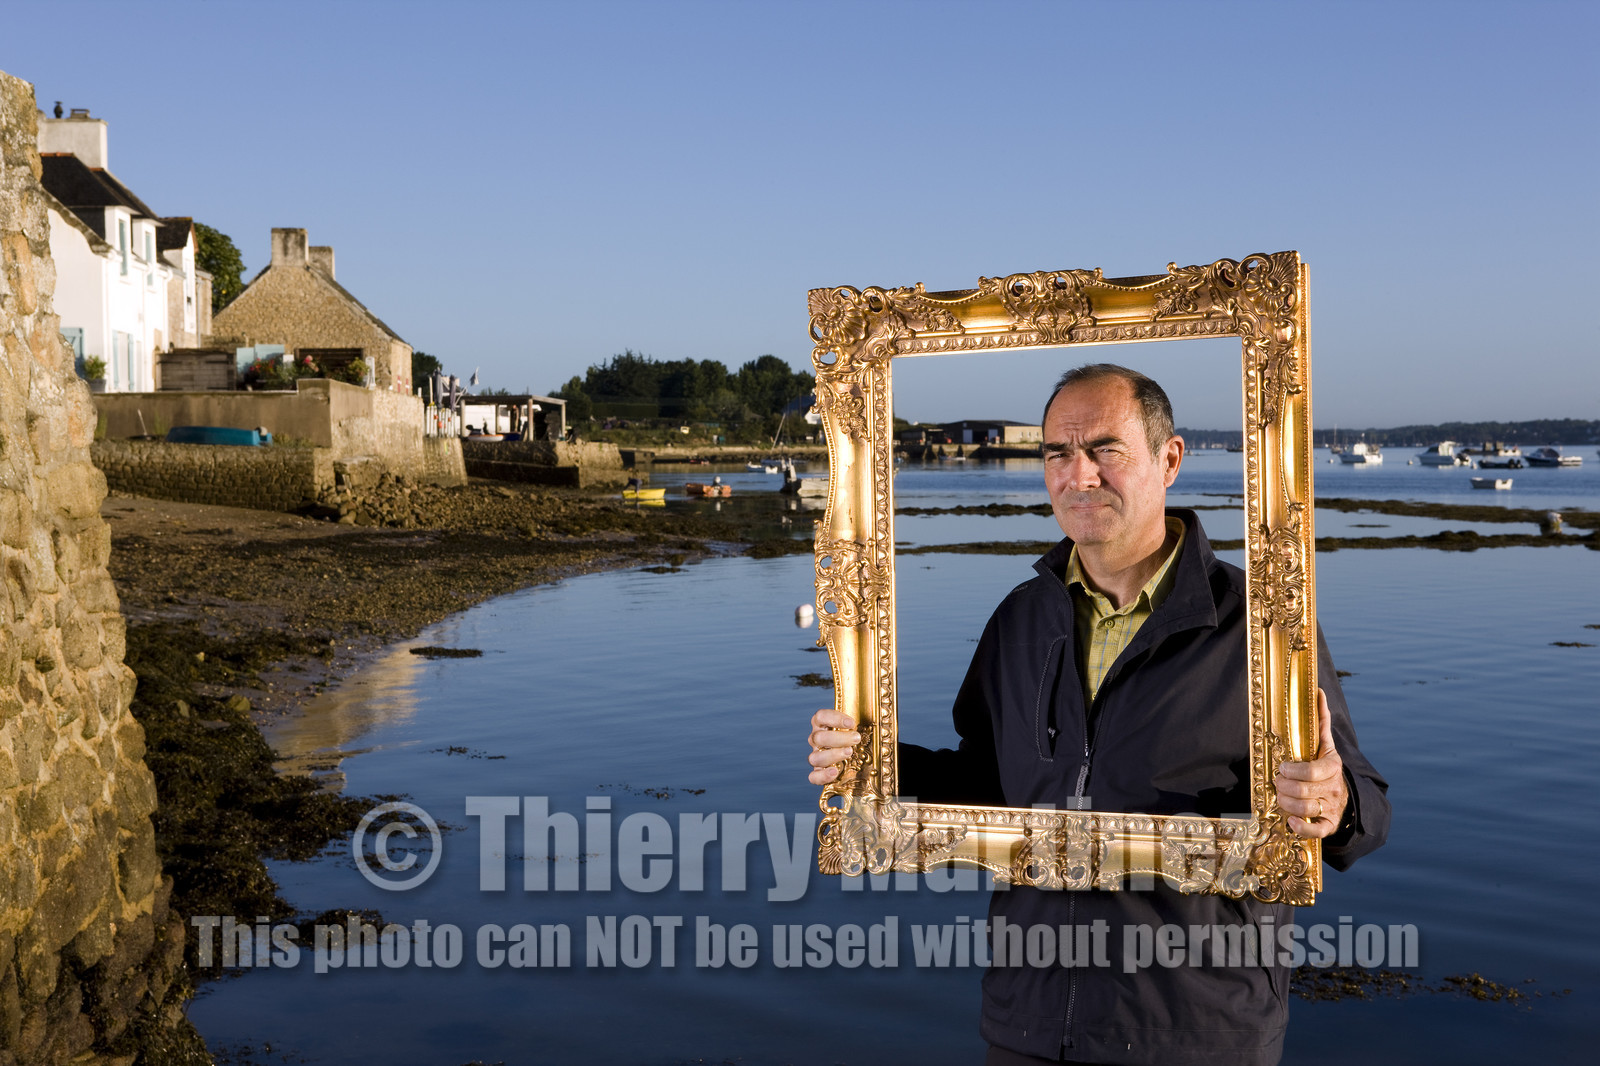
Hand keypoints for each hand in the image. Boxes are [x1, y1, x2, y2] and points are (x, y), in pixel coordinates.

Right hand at [806, 709, 859, 785]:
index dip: (834, 718)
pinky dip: (823, 775)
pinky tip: (835, 772)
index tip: (852, 723)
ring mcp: (817, 757)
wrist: (859, 759)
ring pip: (815, 757)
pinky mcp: (819, 773)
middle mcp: (817, 740)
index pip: (821, 717)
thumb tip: (877, 716)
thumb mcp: (860, 728)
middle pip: (819, 737)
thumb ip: (863, 722)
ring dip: (833, 755)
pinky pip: (814, 776)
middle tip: (856, 739)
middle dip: (839, 738)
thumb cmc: (857, 739)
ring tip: (849, 753)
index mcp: (823, 725)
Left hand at [1274, 689, 1348, 838]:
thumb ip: (1320, 720)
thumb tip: (1317, 691)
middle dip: (1283, 787)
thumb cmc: (1325, 768)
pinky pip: (1316, 831)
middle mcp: (1334, 788)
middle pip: (1303, 791)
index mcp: (1332, 767)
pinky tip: (1292, 820)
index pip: (1312, 770)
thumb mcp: (1324, 745)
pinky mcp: (1328, 825)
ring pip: (1305, 809)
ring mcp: (1332, 808)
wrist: (1344, 797)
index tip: (1282, 767)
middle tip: (1277, 782)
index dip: (1293, 770)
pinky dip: (1302, 827)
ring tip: (1280, 797)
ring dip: (1286, 804)